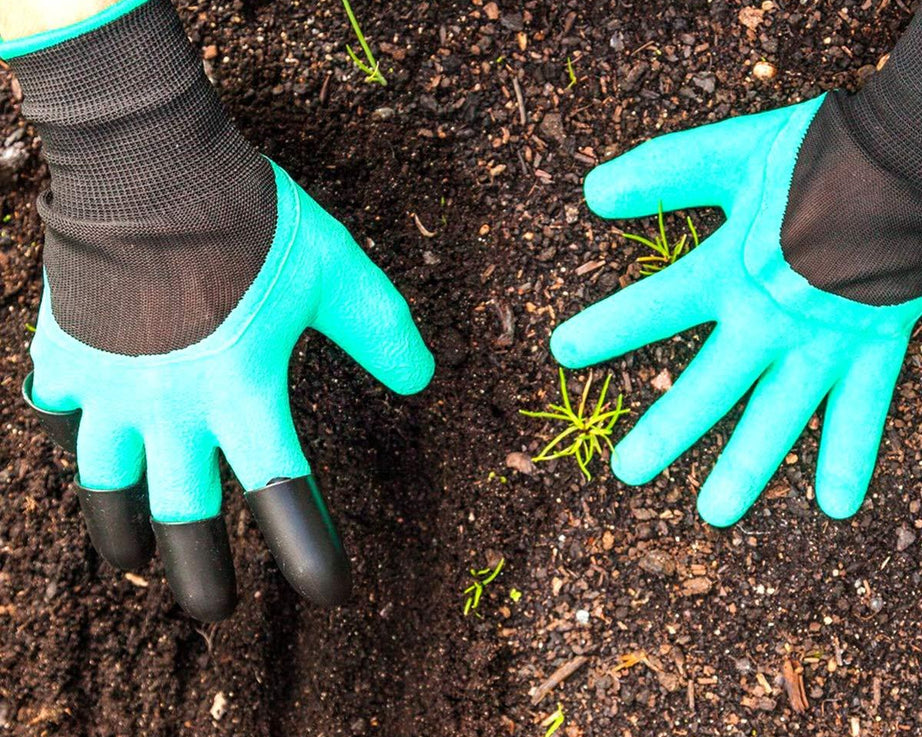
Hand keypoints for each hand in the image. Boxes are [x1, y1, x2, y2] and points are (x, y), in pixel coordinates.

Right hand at [24, 162, 433, 619]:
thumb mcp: (335, 270)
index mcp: (242, 389)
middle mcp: (171, 403)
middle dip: (199, 573)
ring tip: (128, 557)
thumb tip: (423, 380)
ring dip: (120, 527)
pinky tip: (79, 438)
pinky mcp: (66, 352)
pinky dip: (70, 432)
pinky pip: (58, 411)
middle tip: (215, 612)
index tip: (328, 594)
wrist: (152, 162)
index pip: (282, 491)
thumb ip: (381, 330)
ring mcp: (109, 383)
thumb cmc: (250, 216)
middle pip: (181, 515)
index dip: (308, 549)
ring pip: (104, 483)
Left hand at [551, 96, 920, 525]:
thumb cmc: (819, 154)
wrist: (911, 158)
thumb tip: (591, 194)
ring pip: (778, 416)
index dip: (607, 330)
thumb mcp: (732, 153)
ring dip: (747, 467)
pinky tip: (834, 506)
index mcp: (730, 270)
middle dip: (666, 431)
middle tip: (626, 472)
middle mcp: (771, 317)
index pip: (656, 307)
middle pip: (709, 386)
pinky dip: (849, 456)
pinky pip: (862, 412)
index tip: (562, 355)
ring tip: (715, 513)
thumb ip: (664, 173)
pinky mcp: (873, 349)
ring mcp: (823, 341)